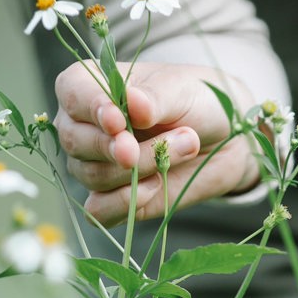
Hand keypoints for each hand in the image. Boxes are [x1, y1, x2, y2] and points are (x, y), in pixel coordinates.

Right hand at [54, 61, 260, 225]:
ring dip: (142, 168)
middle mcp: (82, 126)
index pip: (73, 94)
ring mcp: (93, 163)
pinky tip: (156, 186)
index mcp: (90, 86)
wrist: (224, 137)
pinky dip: (126, 202)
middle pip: (78, 142)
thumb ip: (154, 99)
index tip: (119, 121)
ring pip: (94, 176)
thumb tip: (134, 102)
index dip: (92, 108)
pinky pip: (98, 211)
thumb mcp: (181, 91)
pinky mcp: (110, 198)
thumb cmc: (195, 102)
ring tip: (186, 147)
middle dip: (119, 147)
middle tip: (165, 141)